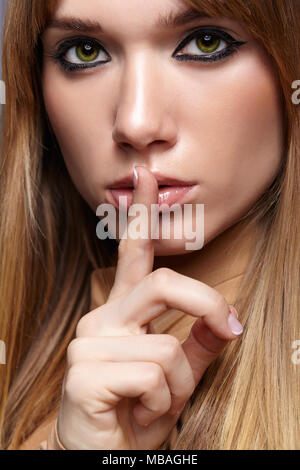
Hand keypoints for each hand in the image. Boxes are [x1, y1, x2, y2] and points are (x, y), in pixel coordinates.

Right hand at [57, 166, 242, 449]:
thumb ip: (199, 347)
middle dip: (207, 303)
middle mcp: (101, 319)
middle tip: (229, 324)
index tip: (148, 180)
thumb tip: (230, 322)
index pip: (132, 255)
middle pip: (166, 285)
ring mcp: (90, 343)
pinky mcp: (84, 372)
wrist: (99, 455)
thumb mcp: (176, 378)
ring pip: (167, 346)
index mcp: (120, 313)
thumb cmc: (134, 413)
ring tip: (156, 402)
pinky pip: (152, 376)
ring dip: (177, 385)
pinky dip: (159, 402)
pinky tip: (137, 412)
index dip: (143, 218)